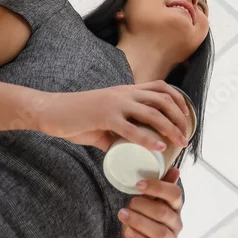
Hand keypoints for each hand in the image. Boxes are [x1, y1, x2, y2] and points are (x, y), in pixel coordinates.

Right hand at [36, 82, 190, 152]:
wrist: (50, 111)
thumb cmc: (75, 117)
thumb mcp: (102, 122)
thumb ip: (113, 133)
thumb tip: (120, 150)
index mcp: (125, 91)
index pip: (160, 87)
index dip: (177, 100)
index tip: (186, 116)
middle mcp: (124, 93)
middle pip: (162, 99)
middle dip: (179, 116)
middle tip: (186, 135)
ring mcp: (115, 104)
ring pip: (152, 112)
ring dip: (170, 127)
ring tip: (180, 141)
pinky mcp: (104, 117)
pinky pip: (131, 128)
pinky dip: (148, 138)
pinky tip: (159, 147)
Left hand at [105, 168, 183, 237]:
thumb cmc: (141, 220)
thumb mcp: (148, 201)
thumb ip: (159, 187)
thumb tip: (175, 170)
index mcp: (175, 207)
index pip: (175, 194)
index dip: (157, 187)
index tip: (139, 184)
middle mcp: (176, 224)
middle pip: (164, 212)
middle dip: (143, 206)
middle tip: (129, 203)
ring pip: (159, 231)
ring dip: (138, 221)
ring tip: (123, 215)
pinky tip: (127, 231)